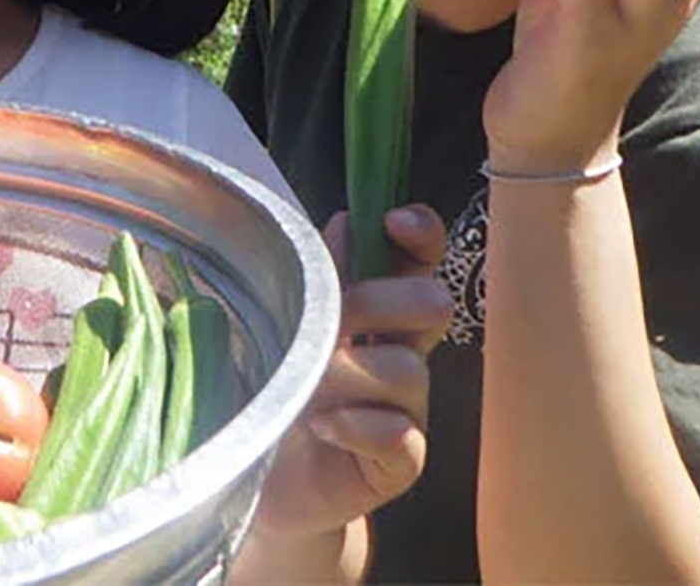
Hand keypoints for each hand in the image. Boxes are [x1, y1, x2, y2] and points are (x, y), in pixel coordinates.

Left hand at [252, 205, 450, 536]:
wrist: (266, 479)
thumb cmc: (279, 391)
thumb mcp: (291, 325)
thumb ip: (322, 277)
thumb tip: (348, 221)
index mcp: (380, 312)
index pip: (420, 261)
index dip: (421, 235)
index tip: (394, 221)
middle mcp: (404, 354)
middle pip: (433, 303)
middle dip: (379, 301)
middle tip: (332, 322)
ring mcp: (409, 409)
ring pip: (409, 368)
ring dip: (349, 372)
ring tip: (306, 389)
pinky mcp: (402, 462)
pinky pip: (401, 433)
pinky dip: (355, 424)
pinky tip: (320, 426)